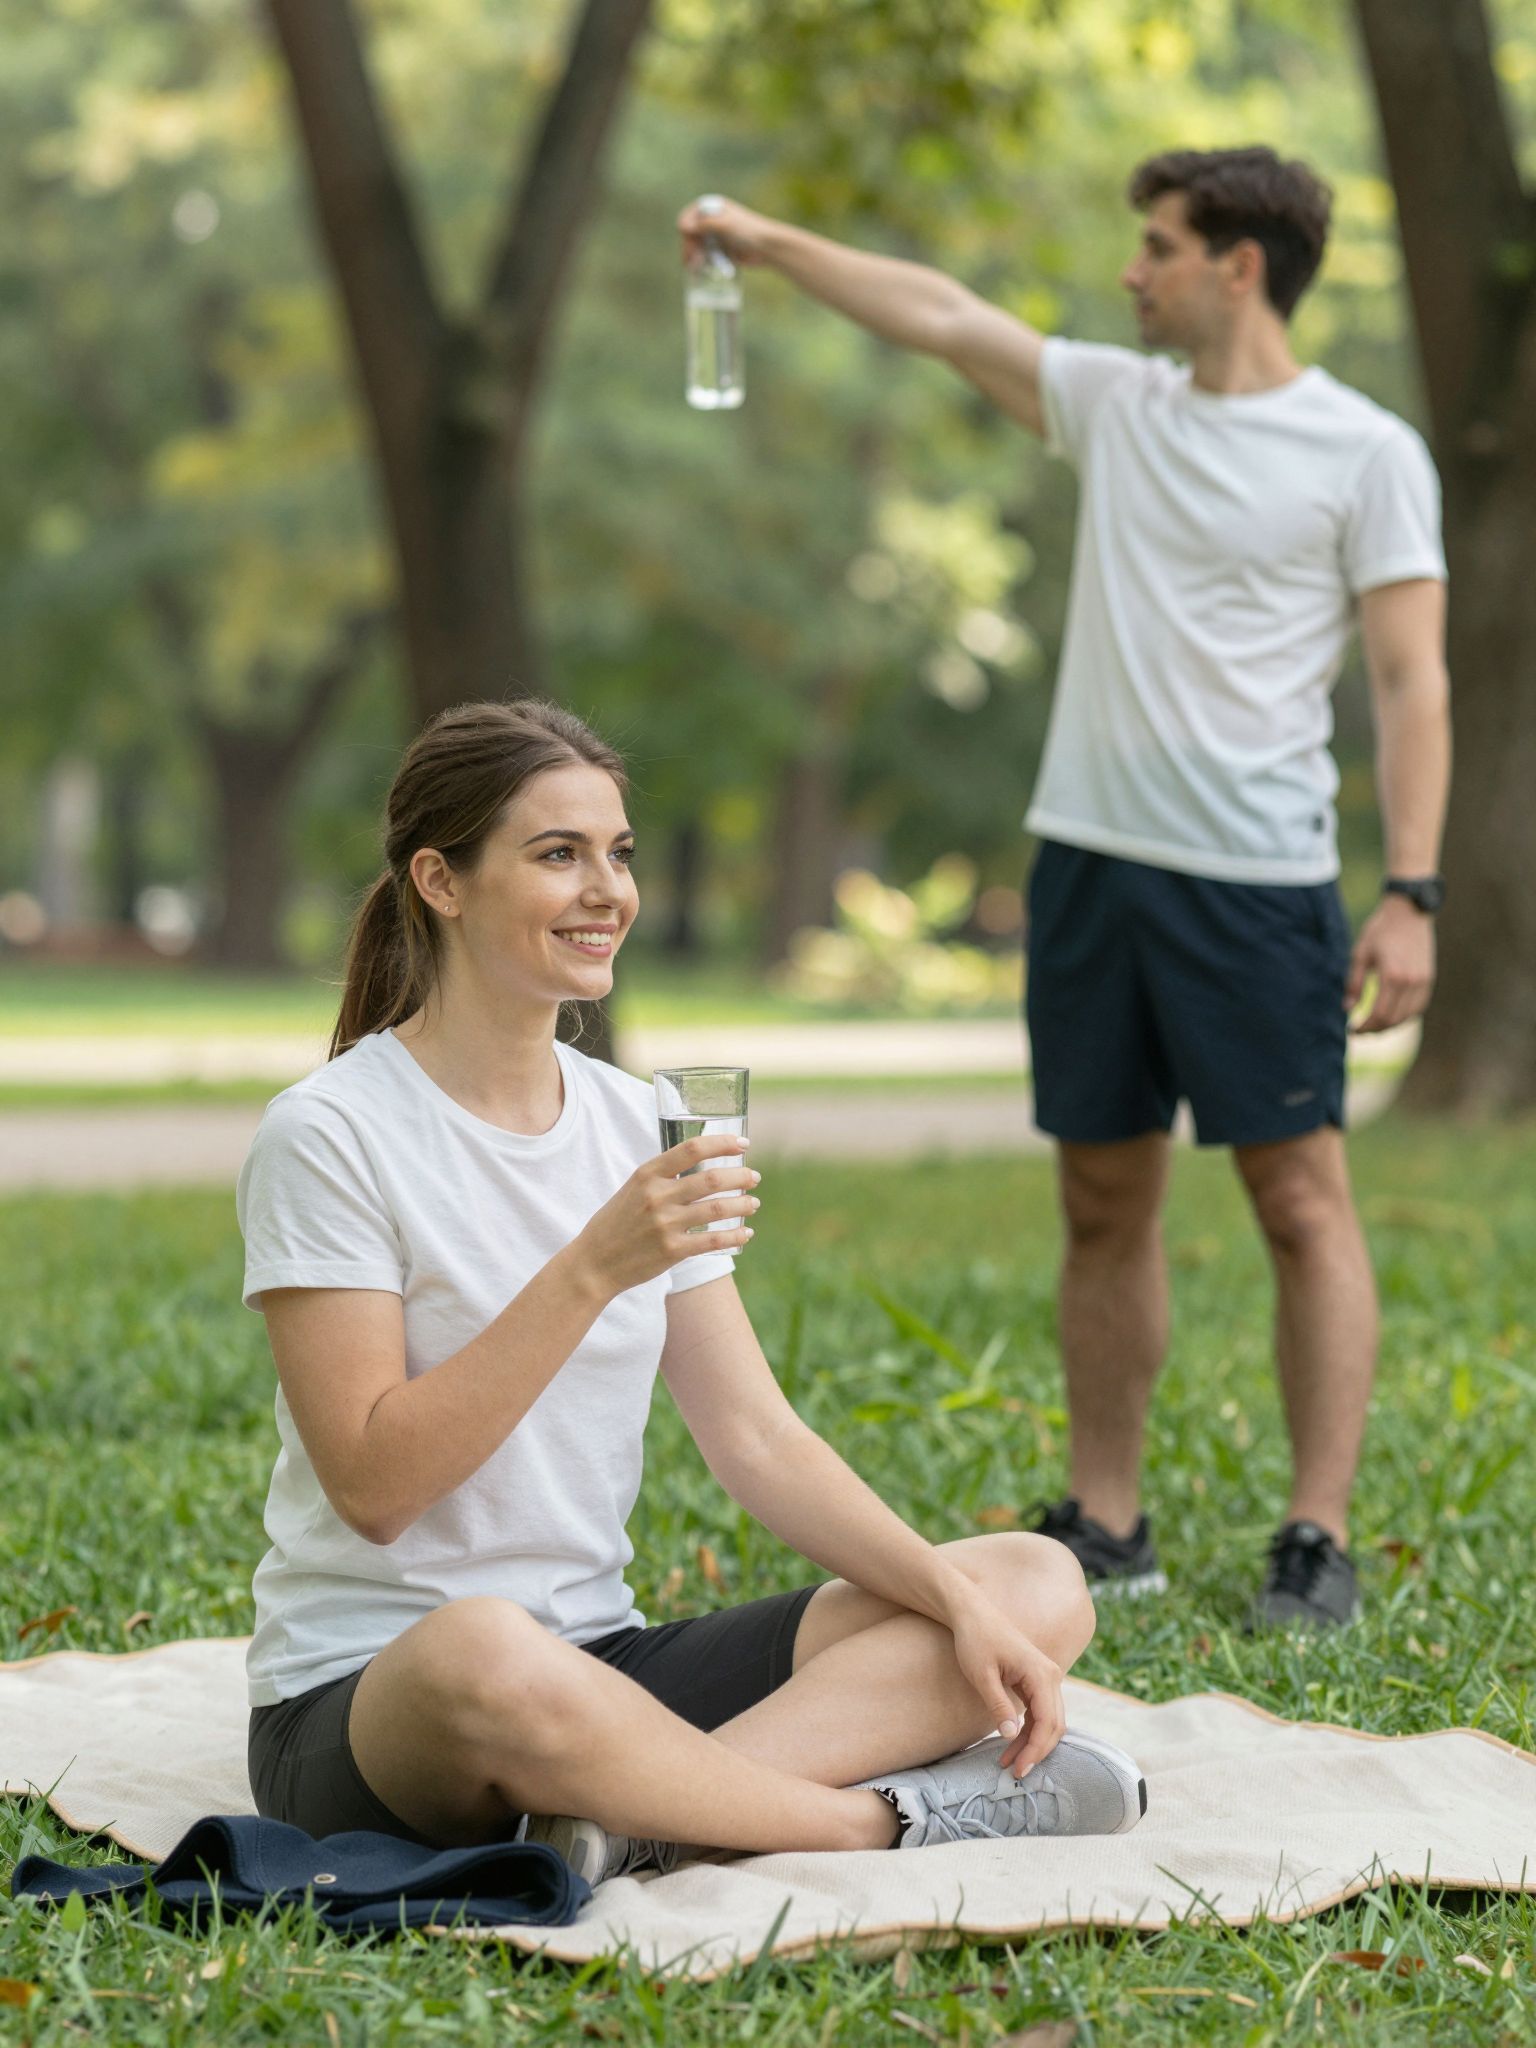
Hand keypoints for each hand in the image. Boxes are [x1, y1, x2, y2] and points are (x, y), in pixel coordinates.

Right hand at [574, 1136, 758, 1296]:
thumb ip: (662, 1177)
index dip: (722, 1143)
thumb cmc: (615, 1223)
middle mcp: (657, 1196)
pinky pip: (713, 1240)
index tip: (743, 1143)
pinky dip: (735, 1236)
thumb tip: (701, 1166)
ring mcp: (665, 1224)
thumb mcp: (632, 1189)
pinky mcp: (672, 1250)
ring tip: (753, 1203)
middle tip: (754, 1177)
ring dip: (742, 1205)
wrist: (594, 1263)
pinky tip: (746, 1234)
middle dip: (740, 1176)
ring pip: (717, 1209)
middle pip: (711, 1179)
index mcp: (647, 1174)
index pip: (692, 1149)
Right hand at [677, 195, 775, 268]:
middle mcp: (711, 220)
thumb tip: (682, 226)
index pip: (688, 217)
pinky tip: (700, 270)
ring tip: (696, 268)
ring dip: (693, 257)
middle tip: (691, 262)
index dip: (686, 231)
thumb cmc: (748, 231)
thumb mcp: (725, 225)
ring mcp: (715, 236)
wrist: (767, 247)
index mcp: (711, 208)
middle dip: (689, 248)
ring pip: (695, 247)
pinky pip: (705, 256)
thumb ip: (704, 224)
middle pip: (690, 234)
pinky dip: (701, 263)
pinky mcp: (719, 250)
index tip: (690, 243)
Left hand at [947, 1594, 1064, 1779]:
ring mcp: (1045, 1677)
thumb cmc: (975, 1640)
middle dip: (1037, 1751)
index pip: (1048, 1722)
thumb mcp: (982, 1675)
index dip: (1036, 1749)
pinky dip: (1029, 1730)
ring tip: (1008, 1762)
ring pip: (1049, 1720)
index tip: (1019, 1769)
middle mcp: (1050, 1675)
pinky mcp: (1036, 1679)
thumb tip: (1010, 1736)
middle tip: (1015, 1772)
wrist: (972, 1613)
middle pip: (1055, 1724)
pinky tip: (1011, 1743)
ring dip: (1032, 1743)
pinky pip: (1040, 1711)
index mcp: (1041, 1674)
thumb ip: (998, 1706)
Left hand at [1345, 896, 1435, 1032]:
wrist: (1409, 912)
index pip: (1380, 1014)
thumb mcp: (1360, 955)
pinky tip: (1390, 1016)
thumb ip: (1354, 984)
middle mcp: (1411, 982)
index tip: (1352, 1030)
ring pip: (1408, 1016)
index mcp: (1392, 975)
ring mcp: (1423, 981)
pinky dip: (1404, 1016)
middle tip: (1359, 1031)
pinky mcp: (1429, 979)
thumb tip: (1348, 1009)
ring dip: (1390, 1025)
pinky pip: (1418, 1007)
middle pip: (1394, 1019)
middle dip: (1375, 1029)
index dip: (1365, 1027)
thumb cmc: (1380, 931)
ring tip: (1373, 1026)